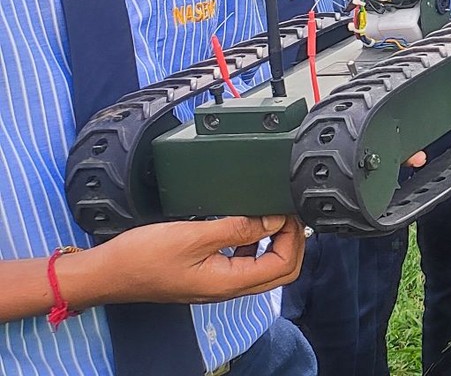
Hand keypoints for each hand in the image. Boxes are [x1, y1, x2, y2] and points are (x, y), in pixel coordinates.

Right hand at [68, 216, 304, 306]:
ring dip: (272, 242)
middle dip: (290, 242)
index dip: (293, 239)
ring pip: (261, 266)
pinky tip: (242, 224)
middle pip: (279, 271)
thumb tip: (274, 221)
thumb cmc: (142, 256)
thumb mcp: (195, 235)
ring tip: (268, 215)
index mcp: (229, 282)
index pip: (283, 267)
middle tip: (285, 214)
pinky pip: (240, 261)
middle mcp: (227, 288)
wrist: (105, 273)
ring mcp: (216, 283)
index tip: (288, 213)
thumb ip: (238, 228)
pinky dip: (251, 243)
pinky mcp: (205, 275)